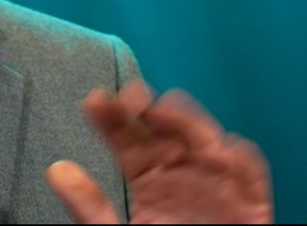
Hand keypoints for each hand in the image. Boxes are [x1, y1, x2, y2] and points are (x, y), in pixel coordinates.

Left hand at [47, 81, 272, 223]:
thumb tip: (57, 172)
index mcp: (148, 177)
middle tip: (131, 98)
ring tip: (164, 112)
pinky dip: (240, 158)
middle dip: (150, 108)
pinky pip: (249, 171)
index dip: (112, 116)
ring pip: (206, 138)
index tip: (95, 102)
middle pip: (166, 127)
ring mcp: (214, 181)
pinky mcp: (247, 198)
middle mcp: (181, 171)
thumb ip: (90, 207)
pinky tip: (221, 150)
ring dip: (188, 122)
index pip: (127, 136)